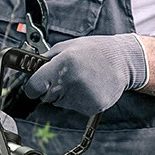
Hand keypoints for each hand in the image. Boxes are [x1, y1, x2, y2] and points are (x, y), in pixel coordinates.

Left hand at [24, 34, 148, 116]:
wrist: (122, 60)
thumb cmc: (94, 51)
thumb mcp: (68, 46)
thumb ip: (48, 59)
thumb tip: (31, 70)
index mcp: (63, 64)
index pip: (34, 87)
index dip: (33, 87)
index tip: (35, 87)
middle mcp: (72, 82)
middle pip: (47, 97)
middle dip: (52, 88)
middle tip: (68, 76)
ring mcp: (83, 96)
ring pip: (61, 103)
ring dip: (67, 94)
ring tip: (83, 79)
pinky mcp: (92, 107)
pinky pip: (76, 107)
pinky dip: (79, 100)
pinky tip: (90, 87)